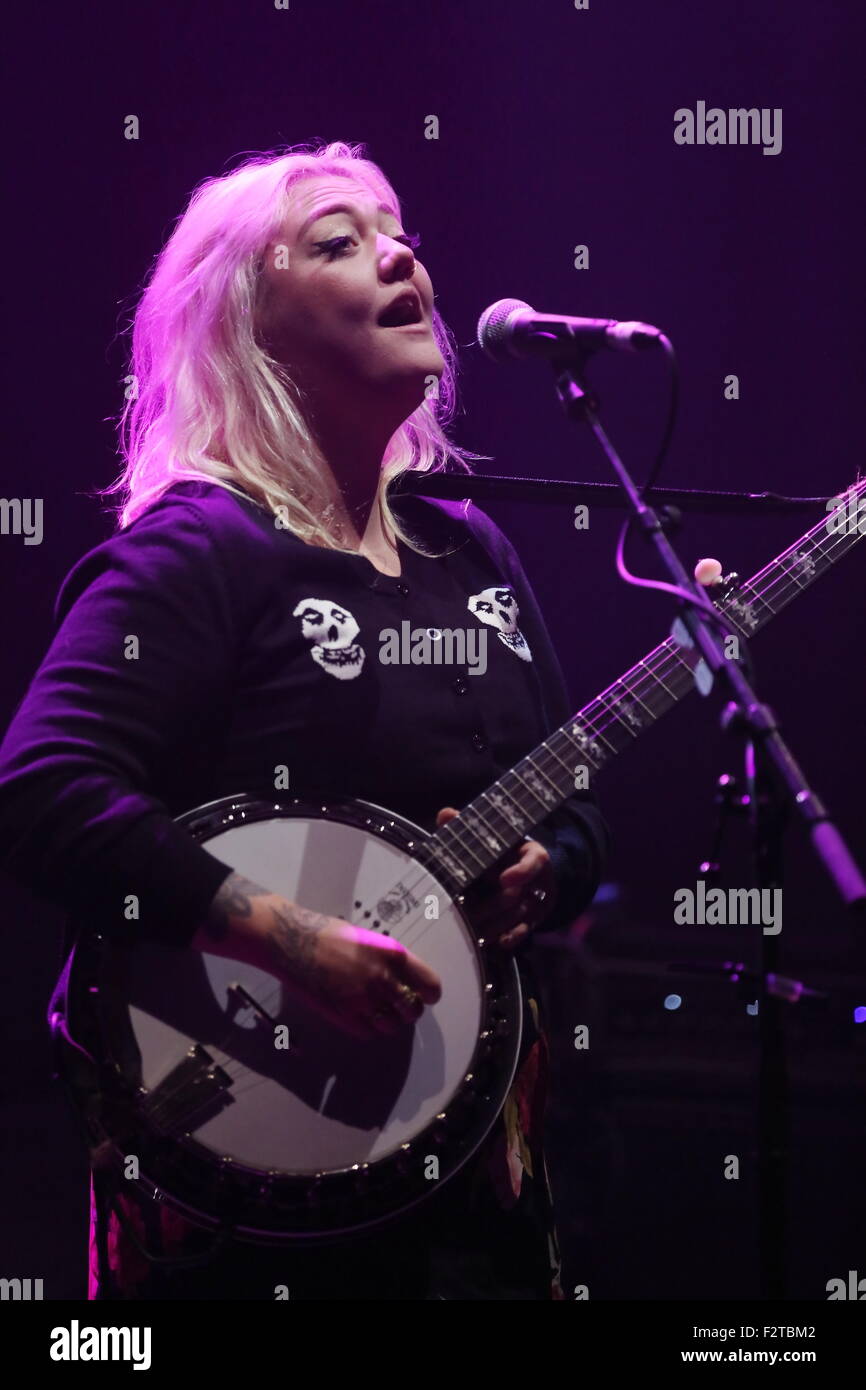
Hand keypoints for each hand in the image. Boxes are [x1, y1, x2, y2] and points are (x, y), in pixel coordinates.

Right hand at [193, 872, 441, 1041]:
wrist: (292, 941)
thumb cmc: (327, 934)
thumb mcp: (367, 938)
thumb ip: (387, 958)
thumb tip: (402, 975)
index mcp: (392, 954)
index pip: (429, 984)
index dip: (430, 993)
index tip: (427, 996)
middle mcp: (382, 978)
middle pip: (413, 1010)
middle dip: (410, 1010)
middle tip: (402, 1006)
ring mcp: (363, 999)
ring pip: (393, 1025)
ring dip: (390, 1021)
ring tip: (380, 1012)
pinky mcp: (343, 1014)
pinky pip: (369, 1032)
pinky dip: (369, 1028)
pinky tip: (361, 1015)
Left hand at [435, 807, 557, 950]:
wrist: (529, 867)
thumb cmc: (503, 851)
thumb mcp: (492, 836)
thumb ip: (468, 828)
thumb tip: (445, 814)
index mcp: (530, 853)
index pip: (534, 861)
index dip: (521, 871)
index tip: (504, 879)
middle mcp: (537, 879)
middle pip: (517, 895)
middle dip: (491, 905)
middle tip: (465, 910)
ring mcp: (536, 901)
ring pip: (516, 917)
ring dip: (493, 924)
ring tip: (467, 928)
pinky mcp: (534, 920)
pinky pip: (523, 932)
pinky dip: (508, 938)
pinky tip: (492, 942)